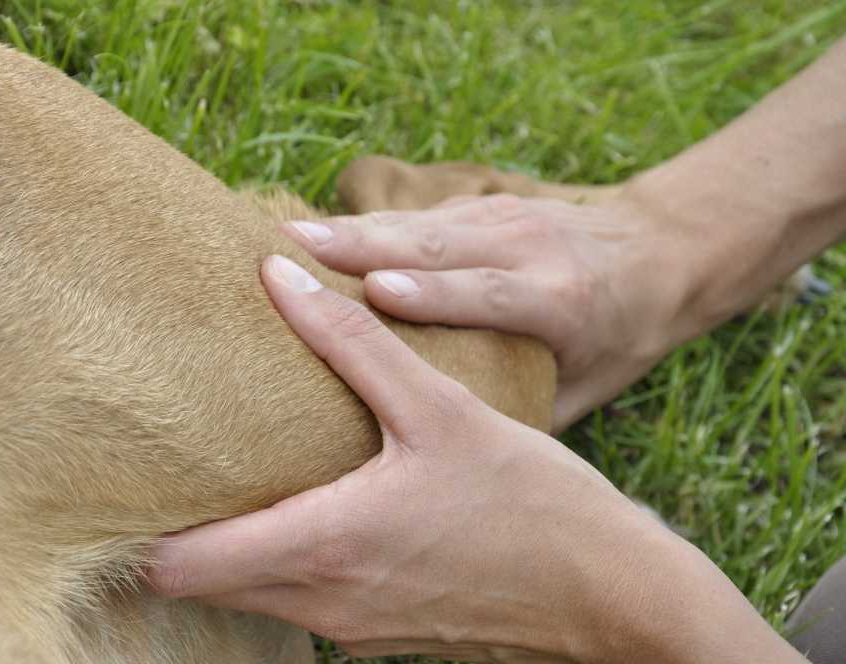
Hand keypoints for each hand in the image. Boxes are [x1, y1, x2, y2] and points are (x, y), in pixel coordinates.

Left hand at [147, 255, 789, 662]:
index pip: (182, 566)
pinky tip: (314, 506)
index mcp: (323, 544)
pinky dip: (285, 563)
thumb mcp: (438, 407)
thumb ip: (350, 345)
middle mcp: (324, 602)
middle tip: (174, 461)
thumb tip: (277, 278)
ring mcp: (353, 628)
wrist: (609, 590)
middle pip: (204, 584)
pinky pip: (305, 601)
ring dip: (234, 545)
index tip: (128, 479)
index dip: (141, 530)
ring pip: (255, 593)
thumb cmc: (530, 499)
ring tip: (236, 473)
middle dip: (181, 531)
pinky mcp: (382, 634)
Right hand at [280, 193, 702, 432]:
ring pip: (418, 224)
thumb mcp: (589, 385)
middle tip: (290, 249)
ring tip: (287, 237)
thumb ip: (526, 411)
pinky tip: (320, 232)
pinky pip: (418, 216)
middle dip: (361, 245)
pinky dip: (367, 224)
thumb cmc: (620, 333)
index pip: (489, 293)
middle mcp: (527, 248)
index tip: (376, 293)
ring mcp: (504, 217)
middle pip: (437, 246)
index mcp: (559, 300)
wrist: (660, 251)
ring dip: (350, 229)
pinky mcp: (486, 204)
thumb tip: (453, 463)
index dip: (434, 293)